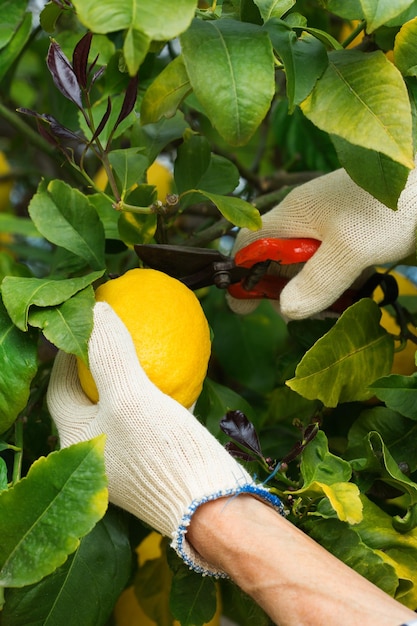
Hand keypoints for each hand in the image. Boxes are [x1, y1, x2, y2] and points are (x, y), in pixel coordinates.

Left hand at [47, 302, 283, 575]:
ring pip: (121, 406)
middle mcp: (97, 452)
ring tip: (141, 346)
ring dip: (130, 376)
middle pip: (88, 396)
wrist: (211, 505)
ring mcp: (127, 458)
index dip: (67, 354)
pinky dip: (157, 394)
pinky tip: (175, 375)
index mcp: (76, 442)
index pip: (59, 388)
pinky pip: (149, 418)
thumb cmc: (162, 454)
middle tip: (111, 332)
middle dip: (97, 364)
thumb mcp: (130, 398)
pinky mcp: (156, 459)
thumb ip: (108, 354)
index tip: (84, 326)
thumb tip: (96, 311)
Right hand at [228, 164, 416, 318]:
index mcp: (293, 214)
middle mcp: (306, 220)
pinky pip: (332, 265)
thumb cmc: (389, 208)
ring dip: (314, 293)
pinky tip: (350, 298)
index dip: (240, 275)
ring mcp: (330, 227)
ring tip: (333, 312)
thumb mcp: (351, 248)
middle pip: (277, 260)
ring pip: (307, 267)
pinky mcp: (353, 235)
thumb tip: (286, 311)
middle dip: (282, 292)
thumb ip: (317, 281)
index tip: (245, 307)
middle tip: (303, 316)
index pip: (249, 244)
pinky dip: (336, 285)